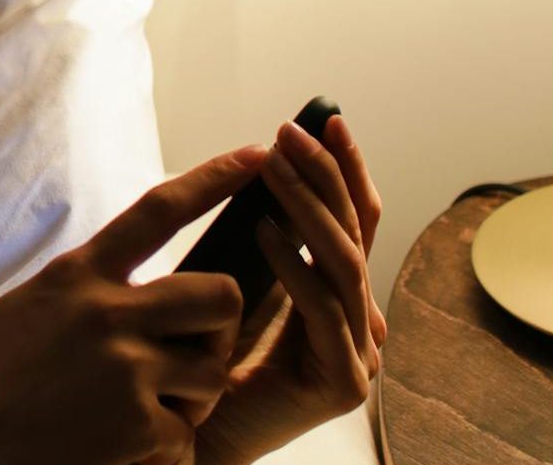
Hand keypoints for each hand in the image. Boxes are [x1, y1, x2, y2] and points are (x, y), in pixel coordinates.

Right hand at [0, 146, 272, 464]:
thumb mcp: (36, 301)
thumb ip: (91, 284)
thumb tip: (139, 278)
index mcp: (81, 274)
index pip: (159, 211)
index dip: (213, 178)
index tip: (256, 155)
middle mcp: (109, 314)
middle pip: (220, 295)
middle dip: (220, 322)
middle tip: (194, 345)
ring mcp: (126, 371)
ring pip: (213, 368)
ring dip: (195, 390)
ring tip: (150, 403)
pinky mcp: (135, 428)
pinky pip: (186, 432)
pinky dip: (164, 444)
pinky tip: (126, 445)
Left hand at [195, 115, 385, 463]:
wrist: (189, 436)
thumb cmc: (207, 362)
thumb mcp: (238, 286)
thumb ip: (264, 244)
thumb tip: (263, 166)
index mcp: (344, 297)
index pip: (355, 220)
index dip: (344, 169)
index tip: (326, 119)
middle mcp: (362, 323)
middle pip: (356, 233)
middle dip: (326, 174)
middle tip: (294, 131)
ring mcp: (359, 355)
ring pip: (342, 263)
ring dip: (306, 206)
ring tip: (274, 165)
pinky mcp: (341, 385)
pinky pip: (321, 310)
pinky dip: (293, 264)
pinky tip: (263, 231)